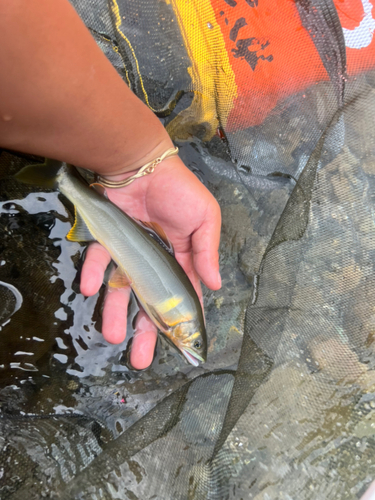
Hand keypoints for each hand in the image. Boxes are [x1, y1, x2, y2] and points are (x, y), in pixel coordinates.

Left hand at [80, 156, 220, 368]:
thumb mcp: (204, 219)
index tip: (181, 345)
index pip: (183, 295)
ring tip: (113, 337)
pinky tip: (90, 288)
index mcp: (180, 258)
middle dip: (146, 331)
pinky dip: (92, 274)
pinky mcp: (107, 239)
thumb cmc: (178, 190)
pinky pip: (98, 261)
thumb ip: (207, 252)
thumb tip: (215, 286)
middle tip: (140, 360)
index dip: (182, 319)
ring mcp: (129, 251)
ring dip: (116, 313)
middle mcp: (153, 260)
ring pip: (121, 289)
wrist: (143, 161)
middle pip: (149, 302)